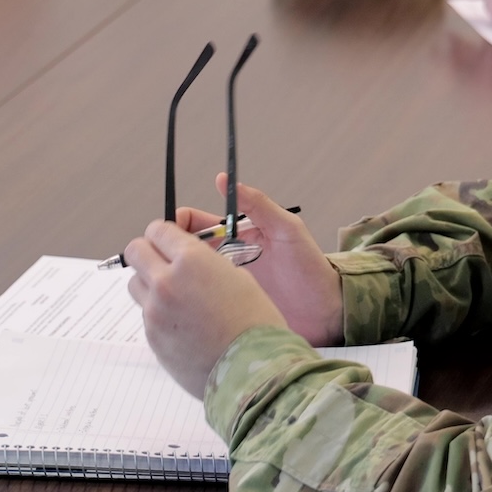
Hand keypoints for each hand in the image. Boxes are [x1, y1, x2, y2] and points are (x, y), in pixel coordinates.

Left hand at [124, 219, 288, 396]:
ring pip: (135, 283)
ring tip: (174, 295)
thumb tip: (187, 262)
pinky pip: (146, 315)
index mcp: (191, 260)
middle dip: (148, 251)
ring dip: (149, 282)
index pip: (158, 229)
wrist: (252, 371)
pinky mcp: (152, 337)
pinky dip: (159, 313)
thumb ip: (204, 264)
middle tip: (163, 261)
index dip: (165, 233)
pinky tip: (184, 323)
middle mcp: (166, 282)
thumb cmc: (255, 324)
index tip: (170, 239)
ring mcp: (155, 312)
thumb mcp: (238, 277)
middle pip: (136, 251)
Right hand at [170, 174, 344, 344]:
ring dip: (175, 279)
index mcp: (236, 236)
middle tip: (163, 262)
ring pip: (187, 278)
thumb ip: (258, 204)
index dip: (178, 225)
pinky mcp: (227, 310)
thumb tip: (225, 180)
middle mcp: (225, 260)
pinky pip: (199, 304)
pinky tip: (182, 305)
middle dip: (169, 253)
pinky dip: (186, 302)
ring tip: (169, 285)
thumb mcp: (286, 229)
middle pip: (184, 252)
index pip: (194, 224)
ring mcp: (224, 286)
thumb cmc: (311, 268)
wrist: (327, 311)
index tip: (170, 233)